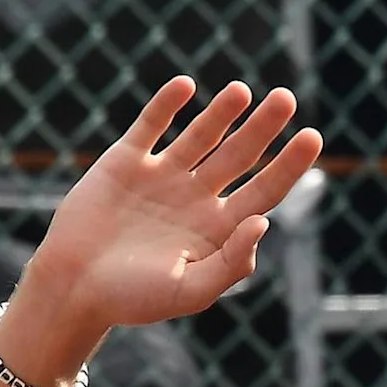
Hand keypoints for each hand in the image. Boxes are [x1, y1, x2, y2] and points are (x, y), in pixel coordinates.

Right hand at [21, 77, 323, 334]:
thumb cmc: (133, 300)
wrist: (73, 290)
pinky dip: (167, 105)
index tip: (313, 137)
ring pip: (201, 135)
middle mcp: (196, 198)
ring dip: (222, 112)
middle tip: (287, 98)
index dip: (289, 165)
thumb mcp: (190, 291)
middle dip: (264, 127)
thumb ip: (230, 262)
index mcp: (218, 229)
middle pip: (240, 155)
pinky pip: (150, 126)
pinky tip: (186, 86)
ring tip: (244, 91)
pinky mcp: (125, 163)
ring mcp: (161, 177)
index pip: (265, 190)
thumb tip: (263, 222)